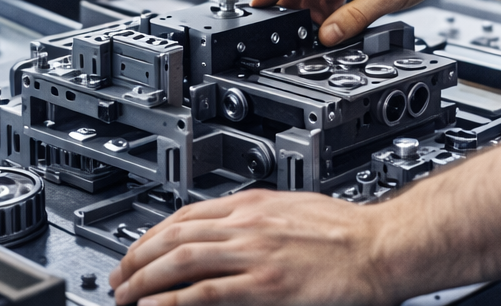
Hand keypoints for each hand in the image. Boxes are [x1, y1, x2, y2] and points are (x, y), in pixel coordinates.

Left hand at [108, 189, 398, 305]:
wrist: (382, 245)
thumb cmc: (349, 232)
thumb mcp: (294, 210)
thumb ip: (260, 220)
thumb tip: (232, 232)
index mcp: (254, 205)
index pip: (187, 215)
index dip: (153, 234)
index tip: (137, 249)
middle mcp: (248, 224)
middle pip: (175, 235)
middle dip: (138, 257)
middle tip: (119, 277)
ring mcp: (255, 253)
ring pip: (181, 260)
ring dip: (146, 278)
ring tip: (126, 295)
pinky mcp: (266, 285)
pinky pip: (206, 292)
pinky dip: (174, 300)